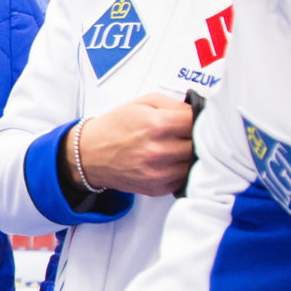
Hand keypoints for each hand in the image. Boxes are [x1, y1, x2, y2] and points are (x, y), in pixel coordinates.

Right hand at [72, 93, 196, 195]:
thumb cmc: (114, 128)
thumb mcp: (143, 103)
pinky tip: (172, 161)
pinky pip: (184, 179)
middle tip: (190, 133)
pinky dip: (182, 170)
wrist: (89, 154)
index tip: (199, 119)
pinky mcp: (158, 188)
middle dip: (198, 137)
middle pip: (201, 145)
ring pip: (196, 164)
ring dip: (192, 155)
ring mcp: (159, 173)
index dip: (201, 119)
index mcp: (158, 125)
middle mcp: (159, 151)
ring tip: (181, 146)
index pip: (199, 122)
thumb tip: (198, 112)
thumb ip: (175, 104)